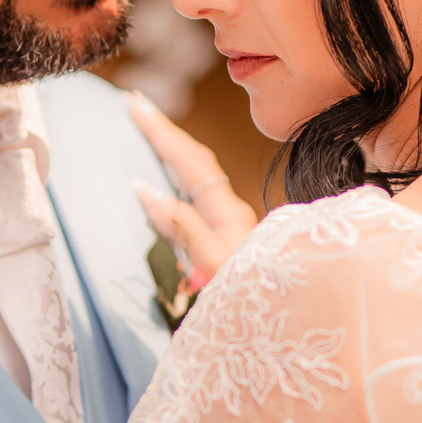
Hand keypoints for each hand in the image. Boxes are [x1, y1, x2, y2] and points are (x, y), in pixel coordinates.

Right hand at [127, 92, 258, 284]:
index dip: (160, 134)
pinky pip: (199, 194)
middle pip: (194, 159)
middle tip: (136, 104)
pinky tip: (170, 178)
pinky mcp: (226, 240)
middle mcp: (229, 213)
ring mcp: (229, 226)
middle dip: (164, 130)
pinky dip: (180, 174)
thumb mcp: (214, 264)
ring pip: (199, 174)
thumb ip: (184, 227)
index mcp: (226, 214)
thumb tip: (146, 190)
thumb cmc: (253, 296)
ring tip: (150, 129)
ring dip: (173, 148)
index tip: (134, 107)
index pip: (188, 161)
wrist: (287, 318)